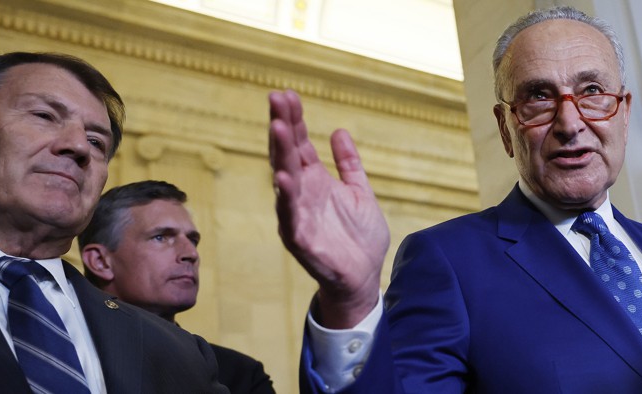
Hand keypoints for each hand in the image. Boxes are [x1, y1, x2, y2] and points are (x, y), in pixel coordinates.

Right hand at [269, 90, 388, 328]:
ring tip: (277, 127)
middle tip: (276, 98)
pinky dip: (286, 198)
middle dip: (282, 126)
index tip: (288, 94)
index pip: (300, 144)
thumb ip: (349, 164)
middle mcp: (302, 194)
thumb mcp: (360, 192)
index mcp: (315, 181)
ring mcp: (298, 214)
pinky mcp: (300, 238)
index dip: (294, 119)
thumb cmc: (359, 239)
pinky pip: (290, 216)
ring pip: (284, 179)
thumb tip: (339, 131)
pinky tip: (283, 178)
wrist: (364, 278)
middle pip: (288, 154)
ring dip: (280, 154)